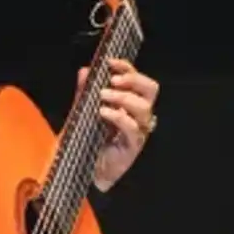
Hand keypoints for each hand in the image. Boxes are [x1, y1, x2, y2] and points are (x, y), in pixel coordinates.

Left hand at [80, 58, 159, 189]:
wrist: (85, 171)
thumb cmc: (87, 141)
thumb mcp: (82, 111)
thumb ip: (85, 92)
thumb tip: (86, 70)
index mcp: (129, 104)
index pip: (138, 80)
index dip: (127, 68)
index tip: (110, 63)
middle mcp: (138, 115)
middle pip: (150, 89)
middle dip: (132, 80)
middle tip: (112, 81)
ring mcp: (138, 130)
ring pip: (144, 107)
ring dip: (123, 97)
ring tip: (103, 97)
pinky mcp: (133, 145)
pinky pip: (132, 127)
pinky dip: (118, 116)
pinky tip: (103, 113)